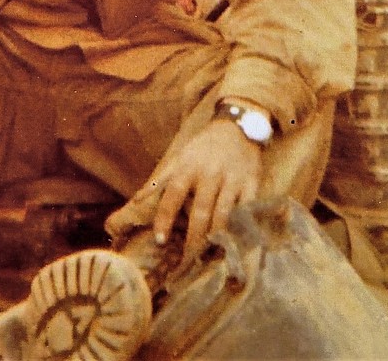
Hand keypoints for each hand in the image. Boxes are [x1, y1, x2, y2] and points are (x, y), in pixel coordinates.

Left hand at [148, 120, 261, 259]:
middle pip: (201, 211)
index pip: (172, 195)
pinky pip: (247, 211)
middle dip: (193, 238)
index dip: (164, 218)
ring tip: (208, 258)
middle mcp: (209, 174)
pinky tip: (236, 244)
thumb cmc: (203, 147)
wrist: (238, 126)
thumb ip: (160, 180)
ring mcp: (232, 180)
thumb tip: (136, 200)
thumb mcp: (180, 157)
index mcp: (188, 167)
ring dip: (216, 238)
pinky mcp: (251, 184)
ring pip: (224, 216)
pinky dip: (241, 228)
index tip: (159, 240)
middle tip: (187, 260)